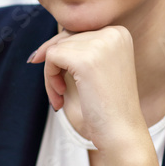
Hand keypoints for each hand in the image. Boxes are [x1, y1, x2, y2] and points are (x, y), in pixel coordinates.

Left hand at [27, 25, 147, 156]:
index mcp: (119, 33)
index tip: (61, 79)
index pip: (78, 32)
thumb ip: (78, 50)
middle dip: (56, 65)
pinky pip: (51, 58)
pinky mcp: (85, 59)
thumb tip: (42, 47)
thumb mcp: (96, 70)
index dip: (64, 55)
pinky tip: (60, 96)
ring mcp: (100, 44)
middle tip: (59, 92)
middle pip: (65, 38)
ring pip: (55, 48)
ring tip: (61, 96)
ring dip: (51, 74)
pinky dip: (49, 78)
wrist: (121, 133)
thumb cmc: (107, 108)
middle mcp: (113, 33)